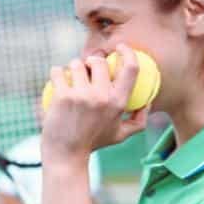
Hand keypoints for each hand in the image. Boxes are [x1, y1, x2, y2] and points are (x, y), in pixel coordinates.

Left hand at [41, 44, 148, 165]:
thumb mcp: (120, 136)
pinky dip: (56, 73)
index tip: (119, 48)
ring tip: (70, 78)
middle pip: (98, 61)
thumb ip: (138, 121)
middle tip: (86, 68)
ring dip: (72, 67)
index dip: (126, 52)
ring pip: (76, 64)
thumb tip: (148, 102)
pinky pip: (57, 72)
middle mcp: (102, 97)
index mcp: (118, 102)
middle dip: (91, 60)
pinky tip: (57, 78)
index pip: (130, 68)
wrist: (66, 155)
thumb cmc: (93, 144)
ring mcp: (81, 95)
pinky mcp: (62, 96)